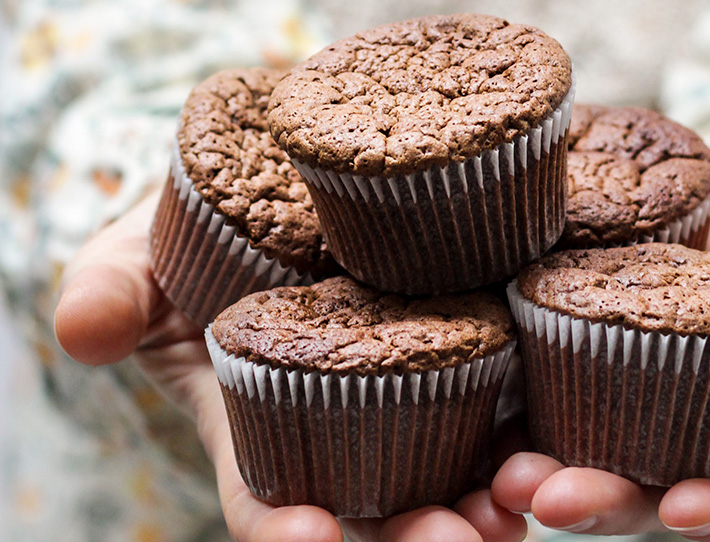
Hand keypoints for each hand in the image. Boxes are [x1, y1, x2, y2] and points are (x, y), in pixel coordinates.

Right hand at [54, 193, 526, 541]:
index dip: (287, 534)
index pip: (270, 505)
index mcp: (264, 424)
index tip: (303, 540)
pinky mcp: (478, 349)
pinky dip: (530, 430)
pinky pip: (511, 404)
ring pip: (458, 473)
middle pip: (381, 510)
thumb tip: (82, 329)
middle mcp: (349, 429)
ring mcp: (419, 394)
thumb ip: (115, 289)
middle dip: (412, 538)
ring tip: (515, 503)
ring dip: (490, 501)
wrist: (289, 182)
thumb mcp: (143, 250)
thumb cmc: (205, 228)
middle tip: (451, 540)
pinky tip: (551, 440)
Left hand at [491, 150, 709, 539]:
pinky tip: (466, 390)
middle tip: (553, 498)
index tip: (685, 509)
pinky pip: (541, 381)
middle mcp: (693, 417)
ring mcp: (630, 385)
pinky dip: (506, 400)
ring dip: (540, 470)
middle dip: (603, 501)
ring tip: (500, 474)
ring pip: (585, 446)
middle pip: (650, 484)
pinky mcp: (577, 342)